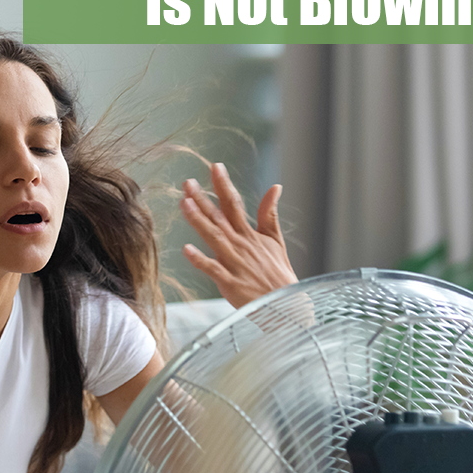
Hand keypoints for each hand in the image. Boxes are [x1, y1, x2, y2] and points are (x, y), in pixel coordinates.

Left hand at [180, 162, 296, 307]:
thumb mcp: (276, 241)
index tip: (215, 167)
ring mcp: (235, 264)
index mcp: (250, 235)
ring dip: (199, 221)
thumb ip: (270, 214)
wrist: (287, 305)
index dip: (224, 185)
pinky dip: (200, 260)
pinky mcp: (230, 283)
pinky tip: (186, 249)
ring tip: (185, 204)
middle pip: (219, 218)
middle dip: (203, 199)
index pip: (235, 204)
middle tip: (187, 182)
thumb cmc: (279, 275)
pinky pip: (213, 269)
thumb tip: (275, 187)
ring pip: (214, 238)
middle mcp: (241, 245)